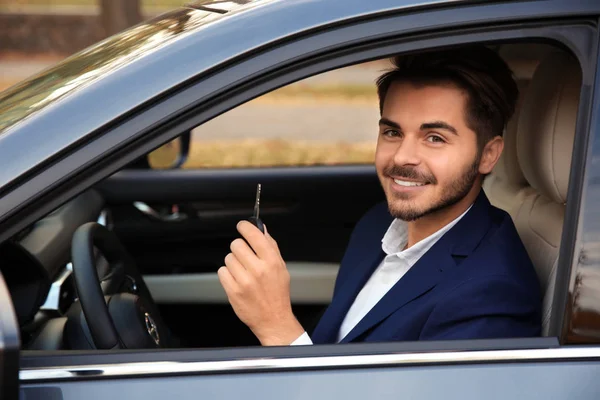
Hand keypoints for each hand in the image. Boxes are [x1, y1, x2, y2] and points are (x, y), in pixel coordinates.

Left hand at [218, 221, 304, 345]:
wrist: (273, 319)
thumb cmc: (277, 294)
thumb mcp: (281, 268)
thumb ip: (271, 246)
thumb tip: (262, 228)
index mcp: (272, 261)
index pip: (254, 235)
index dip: (245, 227)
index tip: (242, 226)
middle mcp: (258, 270)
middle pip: (236, 245)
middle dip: (239, 248)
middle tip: (245, 257)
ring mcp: (244, 281)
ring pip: (228, 258)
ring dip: (233, 263)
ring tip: (243, 272)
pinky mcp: (233, 291)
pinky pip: (222, 271)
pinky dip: (227, 274)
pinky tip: (237, 280)